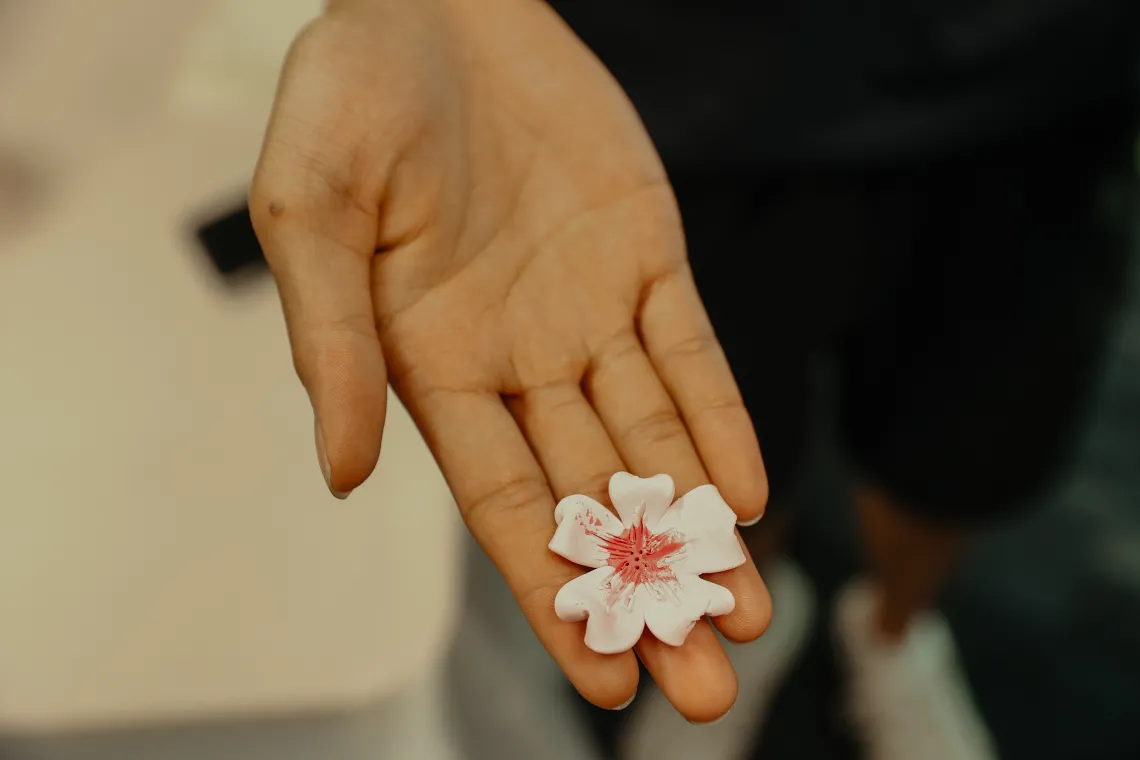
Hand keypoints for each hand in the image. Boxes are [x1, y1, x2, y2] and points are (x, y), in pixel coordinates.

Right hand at [251, 0, 770, 720]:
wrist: (434, 0)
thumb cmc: (349, 95)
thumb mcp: (309, 212)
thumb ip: (331, 342)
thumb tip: (346, 475)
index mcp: (429, 369)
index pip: (506, 510)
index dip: (556, 598)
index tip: (609, 681)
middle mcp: (515, 360)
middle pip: (593, 499)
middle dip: (648, 592)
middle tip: (706, 690)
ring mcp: (586, 312)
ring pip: (654, 442)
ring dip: (698, 526)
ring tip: (751, 615)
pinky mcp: (643, 256)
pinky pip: (688, 349)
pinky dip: (717, 415)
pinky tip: (745, 491)